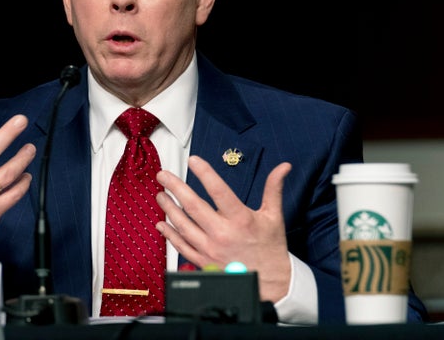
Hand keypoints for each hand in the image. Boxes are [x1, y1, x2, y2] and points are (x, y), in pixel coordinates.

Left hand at [155, 155, 292, 302]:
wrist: (271, 284)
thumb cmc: (270, 248)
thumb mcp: (274, 217)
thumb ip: (273, 189)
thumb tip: (283, 167)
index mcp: (241, 220)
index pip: (219, 191)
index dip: (205, 173)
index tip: (193, 160)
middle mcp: (223, 234)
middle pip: (193, 206)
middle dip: (175, 188)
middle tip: (163, 175)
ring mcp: (210, 249)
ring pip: (183, 225)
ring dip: (168, 208)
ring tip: (160, 194)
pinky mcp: (203, 262)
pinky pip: (181, 246)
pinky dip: (169, 234)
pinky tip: (161, 223)